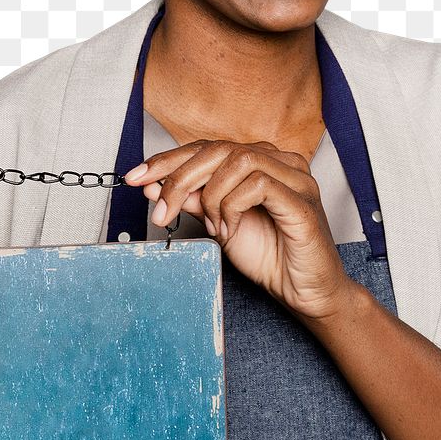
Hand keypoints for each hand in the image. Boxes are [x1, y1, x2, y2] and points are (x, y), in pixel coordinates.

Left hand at [125, 140, 350, 327]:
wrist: (304, 292)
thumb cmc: (270, 256)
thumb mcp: (218, 225)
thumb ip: (192, 201)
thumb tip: (155, 185)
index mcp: (261, 162)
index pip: (208, 147)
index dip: (168, 159)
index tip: (136, 177)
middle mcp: (281, 162)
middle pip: (218, 149)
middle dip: (180, 177)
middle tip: (161, 208)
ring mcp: (295, 178)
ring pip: (236, 161)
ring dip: (211, 196)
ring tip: (212, 227)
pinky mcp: (302, 200)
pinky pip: (256, 185)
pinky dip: (232, 207)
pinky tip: (230, 230)